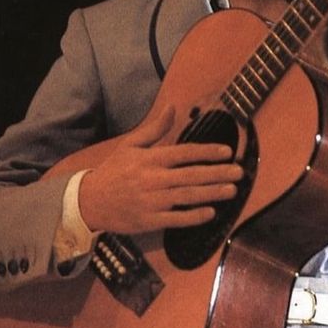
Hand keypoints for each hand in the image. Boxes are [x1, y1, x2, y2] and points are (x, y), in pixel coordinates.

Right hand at [78, 105, 243, 233]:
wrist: (89, 202)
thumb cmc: (113, 171)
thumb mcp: (130, 145)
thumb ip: (155, 129)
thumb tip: (172, 107)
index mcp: (150, 159)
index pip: (184, 153)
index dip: (207, 152)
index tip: (227, 152)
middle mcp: (153, 179)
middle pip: (191, 175)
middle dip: (218, 173)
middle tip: (239, 172)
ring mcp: (152, 201)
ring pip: (187, 197)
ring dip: (212, 193)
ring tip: (232, 190)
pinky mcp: (149, 220)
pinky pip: (176, 219)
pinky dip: (194, 216)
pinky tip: (211, 213)